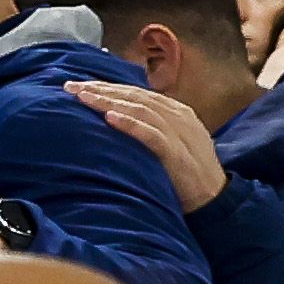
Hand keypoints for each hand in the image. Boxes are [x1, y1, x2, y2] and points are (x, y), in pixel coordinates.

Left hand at [71, 73, 225, 212]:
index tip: (77, 85)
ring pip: (141, 109)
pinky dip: (130, 124)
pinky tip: (109, 118)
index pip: (136, 93)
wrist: (213, 198)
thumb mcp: (167, 143)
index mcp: (175, 111)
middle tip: (70, 86)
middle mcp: (178, 116)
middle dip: (102, 89)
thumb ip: (148, 128)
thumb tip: (112, 119)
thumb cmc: (183, 173)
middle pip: (135, 96)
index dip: (107, 87)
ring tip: (84, 97)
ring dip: (109, 101)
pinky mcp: (177, 153)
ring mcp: (179, 133)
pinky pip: (151, 134)